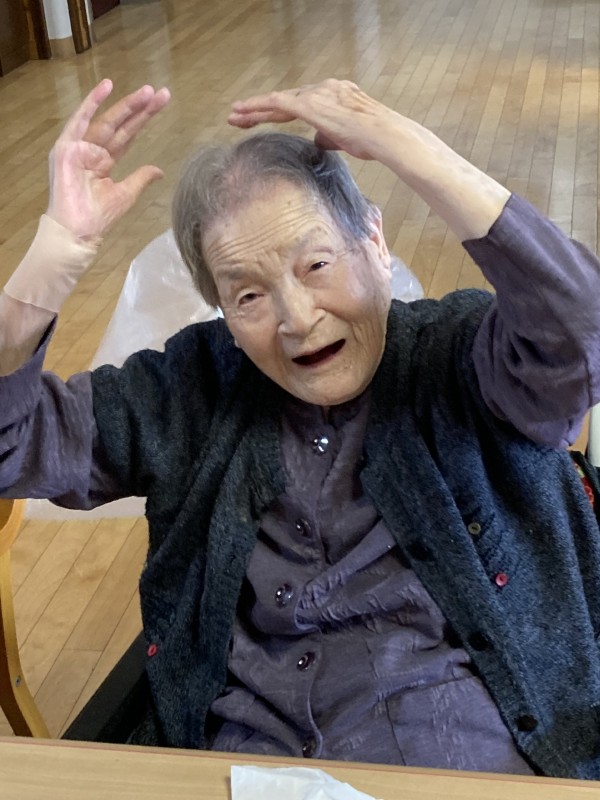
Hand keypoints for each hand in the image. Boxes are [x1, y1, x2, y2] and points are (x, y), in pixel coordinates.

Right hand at [47, 79, 170, 238]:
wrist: (79, 231)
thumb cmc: (97, 217)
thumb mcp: (126, 194)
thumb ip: (140, 178)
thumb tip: (159, 170)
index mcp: (105, 161)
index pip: (128, 135)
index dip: (144, 120)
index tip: (162, 103)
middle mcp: (93, 150)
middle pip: (121, 125)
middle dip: (140, 109)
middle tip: (160, 93)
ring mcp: (79, 147)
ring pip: (106, 121)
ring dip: (125, 105)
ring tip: (146, 92)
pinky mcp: (67, 147)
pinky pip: (79, 120)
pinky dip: (91, 103)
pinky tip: (106, 86)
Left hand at [228, 79, 397, 161]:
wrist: (384, 134)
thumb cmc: (372, 140)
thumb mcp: (347, 139)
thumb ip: (329, 136)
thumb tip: (317, 140)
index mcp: (334, 96)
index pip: (300, 103)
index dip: (279, 111)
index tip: (264, 118)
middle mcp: (324, 89)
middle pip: (286, 100)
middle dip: (261, 109)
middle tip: (239, 116)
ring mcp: (318, 95)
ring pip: (279, 101)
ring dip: (254, 109)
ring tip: (234, 116)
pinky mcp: (312, 105)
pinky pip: (279, 103)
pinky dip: (260, 107)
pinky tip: (244, 111)